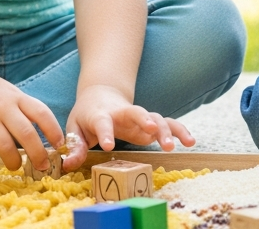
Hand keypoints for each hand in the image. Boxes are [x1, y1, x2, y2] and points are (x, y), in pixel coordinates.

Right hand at [0, 63, 63, 171]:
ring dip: (13, 162)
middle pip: (27, 134)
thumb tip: (42, 133)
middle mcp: (2, 106)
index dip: (54, 131)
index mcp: (15, 96)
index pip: (42, 113)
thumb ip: (22, 107)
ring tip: (14, 165)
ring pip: (5, 147)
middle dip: (38, 155)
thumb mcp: (7, 91)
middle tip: (42, 166)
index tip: (59, 145)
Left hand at [60, 84, 194, 170]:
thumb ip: (74, 146)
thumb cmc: (86, 116)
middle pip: (135, 112)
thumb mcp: (75, 129)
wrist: (101, 94)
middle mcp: (123, 114)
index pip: (102, 122)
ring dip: (164, 130)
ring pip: (155, 118)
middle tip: (151, 130)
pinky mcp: (151, 124)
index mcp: (101, 115)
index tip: (108, 145)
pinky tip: (190, 141)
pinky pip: (168, 124)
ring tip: (171, 146)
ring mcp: (139, 118)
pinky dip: (179, 130)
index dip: (105, 133)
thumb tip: (68, 164)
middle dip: (144, 120)